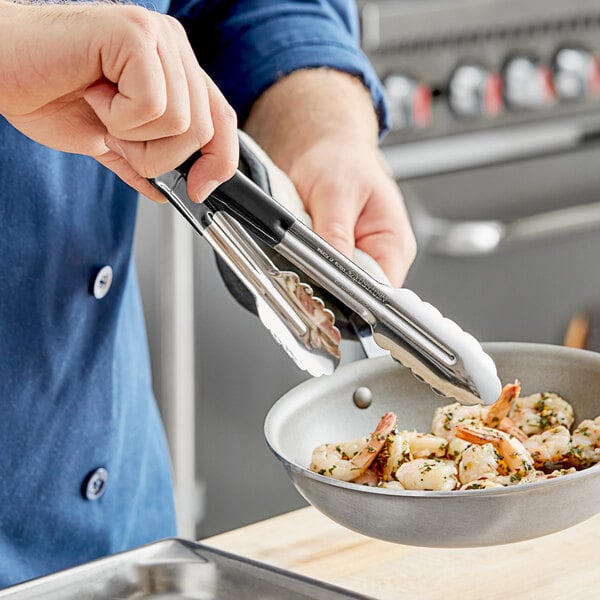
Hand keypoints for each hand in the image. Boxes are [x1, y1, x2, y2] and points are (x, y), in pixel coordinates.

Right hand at [0, 1, 237, 201]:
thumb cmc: (47, 93)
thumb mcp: (110, 140)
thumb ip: (144, 162)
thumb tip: (170, 193)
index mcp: (174, 68)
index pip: (222, 120)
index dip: (219, 162)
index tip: (198, 191)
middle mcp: (172, 47)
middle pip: (203, 130)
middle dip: (159, 155)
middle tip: (118, 135)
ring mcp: (155, 37)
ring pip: (180, 123)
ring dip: (134, 136)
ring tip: (102, 109)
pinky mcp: (133, 34)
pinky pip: (152, 106)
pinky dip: (119, 118)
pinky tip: (94, 94)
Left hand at [244, 68, 415, 286]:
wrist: (323, 147)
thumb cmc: (340, 159)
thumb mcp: (336, 193)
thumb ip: (336, 235)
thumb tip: (335, 273)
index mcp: (394, 244)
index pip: (382, 292)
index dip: (354, 299)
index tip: (325, 293)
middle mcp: (380, 257)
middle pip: (358, 296)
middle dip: (329, 290)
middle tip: (303, 276)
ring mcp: (357, 260)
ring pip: (336, 289)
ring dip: (315, 279)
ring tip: (298, 259)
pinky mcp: (336, 259)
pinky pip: (321, 276)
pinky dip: (307, 270)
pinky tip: (296, 258)